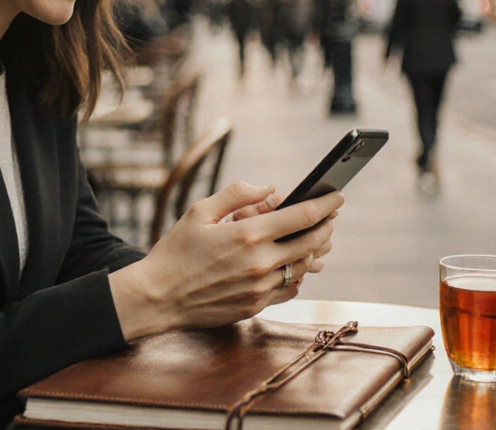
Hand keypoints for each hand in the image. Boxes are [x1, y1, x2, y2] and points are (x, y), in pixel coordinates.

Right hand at [109, 182, 341, 340]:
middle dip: (326, 227)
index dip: (325, 205)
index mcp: (248, 235)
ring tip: (313, 239)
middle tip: (329, 217)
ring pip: (304, 268)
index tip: (337, 197)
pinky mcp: (255, 307)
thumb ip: (237, 195)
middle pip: (311, 243)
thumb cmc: (176, 251)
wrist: (158, 297)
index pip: (302, 217)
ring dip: (313, 251)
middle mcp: (260, 263)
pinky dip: (296, 274)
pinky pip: (289, 288)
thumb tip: (269, 189)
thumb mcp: (200, 212)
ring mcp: (260, 289)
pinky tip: (290, 264)